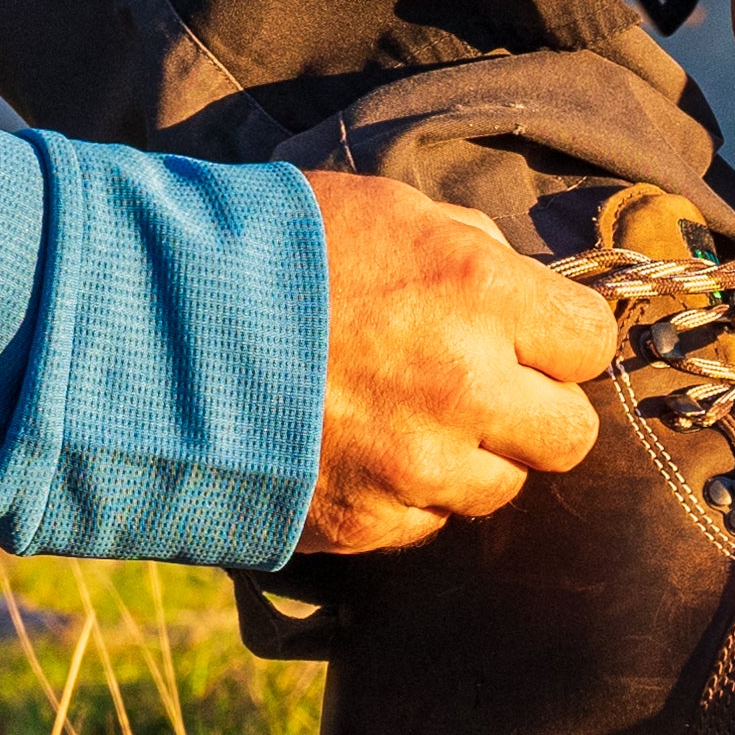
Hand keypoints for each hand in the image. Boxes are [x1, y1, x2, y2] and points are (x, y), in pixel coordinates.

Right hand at [295, 169, 618, 553]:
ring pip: (502, 486)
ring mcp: (418, 466)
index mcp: (479, 292)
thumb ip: (468, 248)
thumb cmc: (262, 250)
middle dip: (536, 410)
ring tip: (404, 418)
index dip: (563, 339)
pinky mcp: (369, 522)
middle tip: (484, 387)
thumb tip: (519, 282)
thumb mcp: (381, 211)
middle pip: (571, 435)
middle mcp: (466, 387)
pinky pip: (428, 522)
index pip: (592, 340)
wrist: (142, 327)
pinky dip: (406, 495)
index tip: (533, 336)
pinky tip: (355, 451)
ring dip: (471, 458)